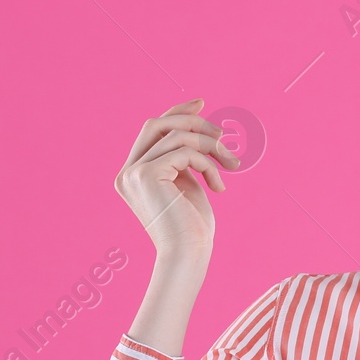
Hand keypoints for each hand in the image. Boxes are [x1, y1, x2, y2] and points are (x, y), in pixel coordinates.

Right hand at [115, 98, 242, 258]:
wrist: (189, 256)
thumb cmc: (193, 229)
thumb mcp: (188, 185)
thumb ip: (183, 159)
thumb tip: (195, 129)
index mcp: (133, 174)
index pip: (152, 130)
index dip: (176, 112)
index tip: (202, 103)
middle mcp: (127, 172)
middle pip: (158, 124)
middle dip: (193, 122)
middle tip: (223, 135)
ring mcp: (133, 173)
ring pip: (178, 136)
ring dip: (211, 147)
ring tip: (232, 166)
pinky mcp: (146, 175)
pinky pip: (186, 152)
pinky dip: (209, 164)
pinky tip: (219, 187)